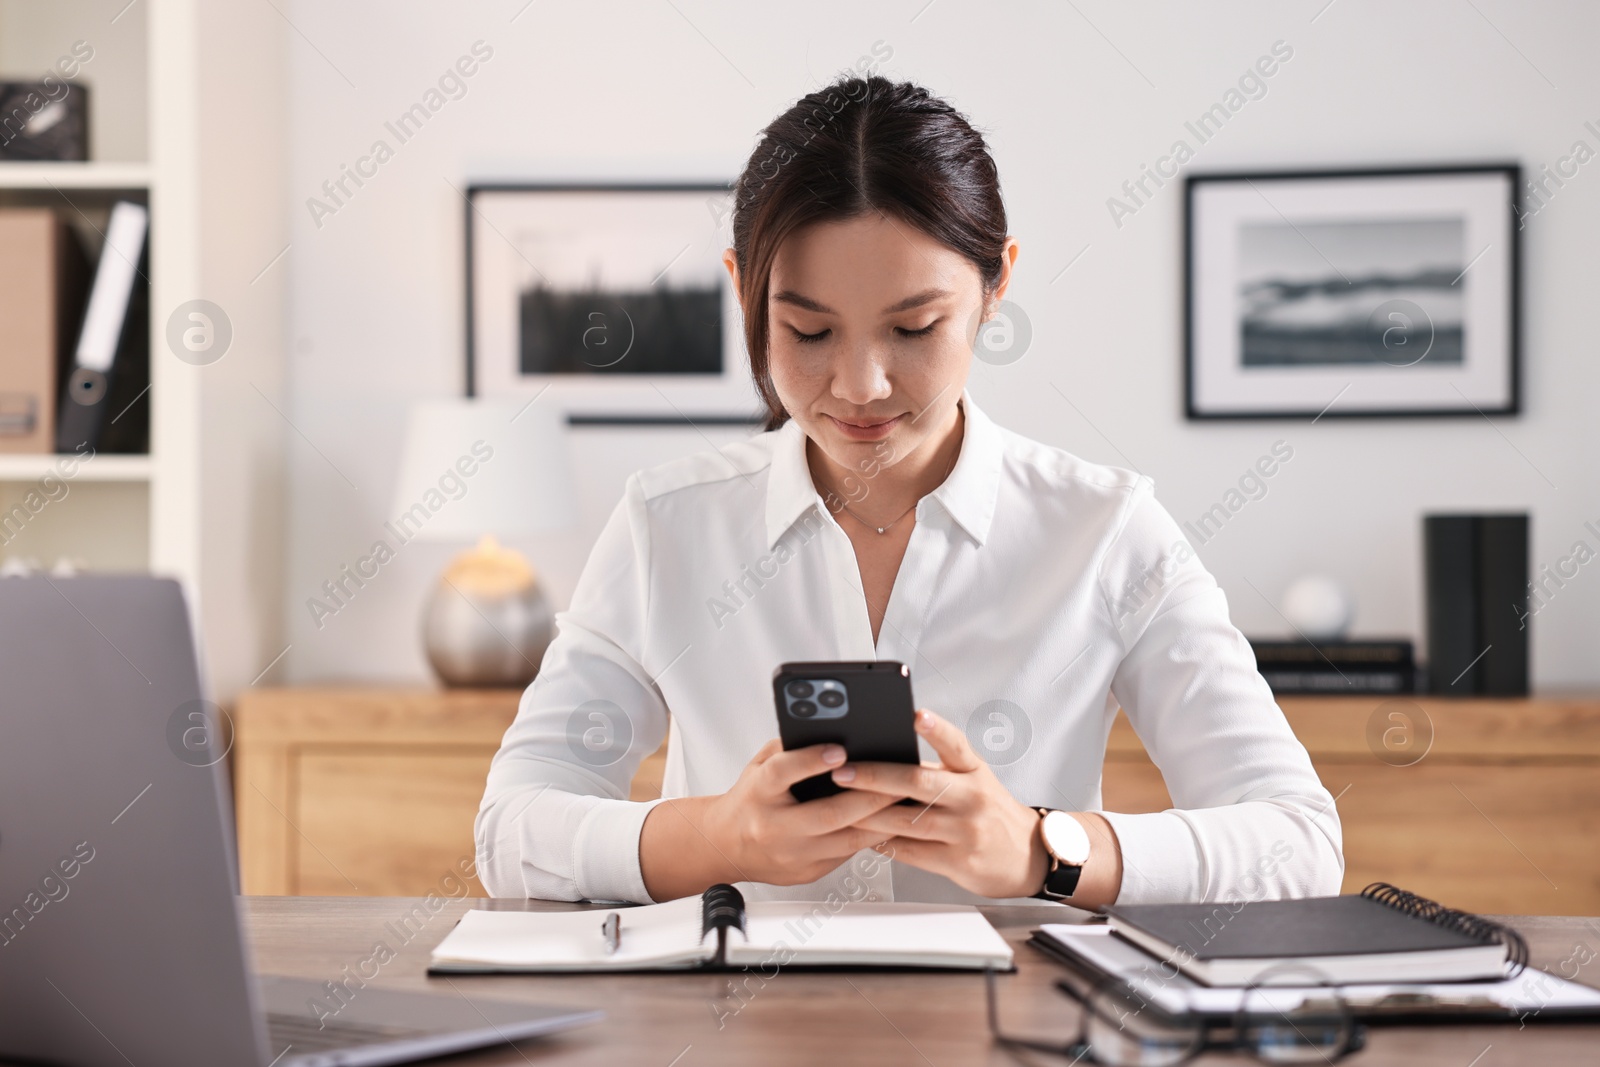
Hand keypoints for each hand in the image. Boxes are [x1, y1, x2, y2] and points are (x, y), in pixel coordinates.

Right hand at [641, 738, 906, 899]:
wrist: (726, 845)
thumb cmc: (750, 799)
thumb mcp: (760, 765)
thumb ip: (790, 747)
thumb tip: (830, 729)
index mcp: (758, 793)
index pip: (782, 773)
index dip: (810, 760)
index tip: (838, 749)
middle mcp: (773, 826)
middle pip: (826, 813)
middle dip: (868, 795)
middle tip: (898, 778)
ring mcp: (791, 854)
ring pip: (845, 840)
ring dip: (880, 819)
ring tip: (905, 800)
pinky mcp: (808, 872)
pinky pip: (847, 854)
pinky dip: (871, 836)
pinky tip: (890, 822)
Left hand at [830, 708, 1050, 898]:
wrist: (1026, 857)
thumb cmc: (988, 811)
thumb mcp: (974, 781)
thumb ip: (937, 771)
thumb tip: (882, 758)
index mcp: (974, 771)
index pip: (955, 744)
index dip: (936, 729)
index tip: (916, 714)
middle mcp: (972, 798)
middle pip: (920, 783)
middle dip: (876, 776)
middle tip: (843, 771)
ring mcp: (966, 832)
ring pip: (908, 821)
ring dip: (868, 814)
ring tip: (838, 805)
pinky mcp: (958, 862)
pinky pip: (911, 852)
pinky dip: (883, 843)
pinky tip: (860, 834)